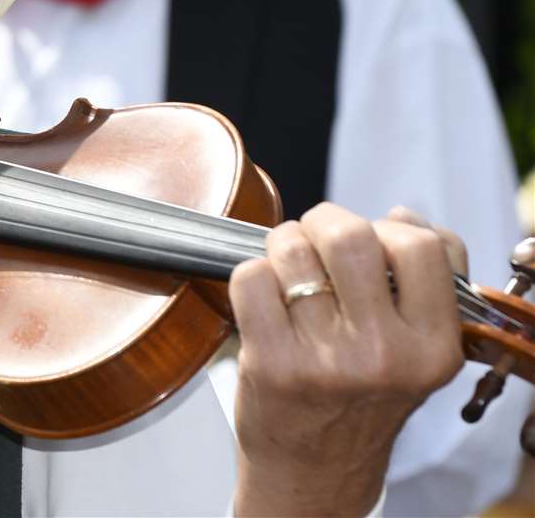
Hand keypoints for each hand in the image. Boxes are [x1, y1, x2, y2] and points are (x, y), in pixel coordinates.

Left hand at [229, 203, 465, 515]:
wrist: (316, 468)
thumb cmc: (364, 395)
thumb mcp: (419, 347)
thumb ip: (427, 278)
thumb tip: (401, 216)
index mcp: (434, 346)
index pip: (422, 245)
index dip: (387, 228)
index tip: (370, 244)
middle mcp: (385, 355)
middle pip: (349, 236)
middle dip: (323, 223)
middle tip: (315, 242)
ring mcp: (327, 360)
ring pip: (292, 249)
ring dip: (282, 247)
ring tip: (288, 271)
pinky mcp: (272, 363)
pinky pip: (250, 277)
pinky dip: (250, 276)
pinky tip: (264, 300)